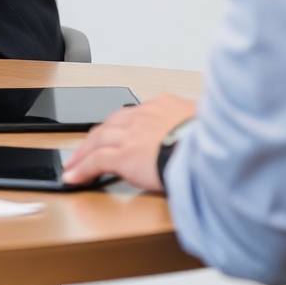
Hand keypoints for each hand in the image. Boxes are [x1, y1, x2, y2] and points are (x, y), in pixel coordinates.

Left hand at [62, 93, 196, 193]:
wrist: (207, 151)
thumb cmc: (213, 141)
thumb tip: (199, 133)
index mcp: (164, 107)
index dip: (120, 126)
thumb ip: (195, 126)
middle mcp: (143, 116)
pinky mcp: (124, 156)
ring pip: (98, 140)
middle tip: (84, 148)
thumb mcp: (206, 124)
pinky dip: (82, 169)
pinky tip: (73, 177)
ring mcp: (131, 135)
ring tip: (73, 164)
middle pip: (110, 124)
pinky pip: (96, 161)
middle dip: (95, 137)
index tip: (114, 133)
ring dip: (82, 153)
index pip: (134, 114)